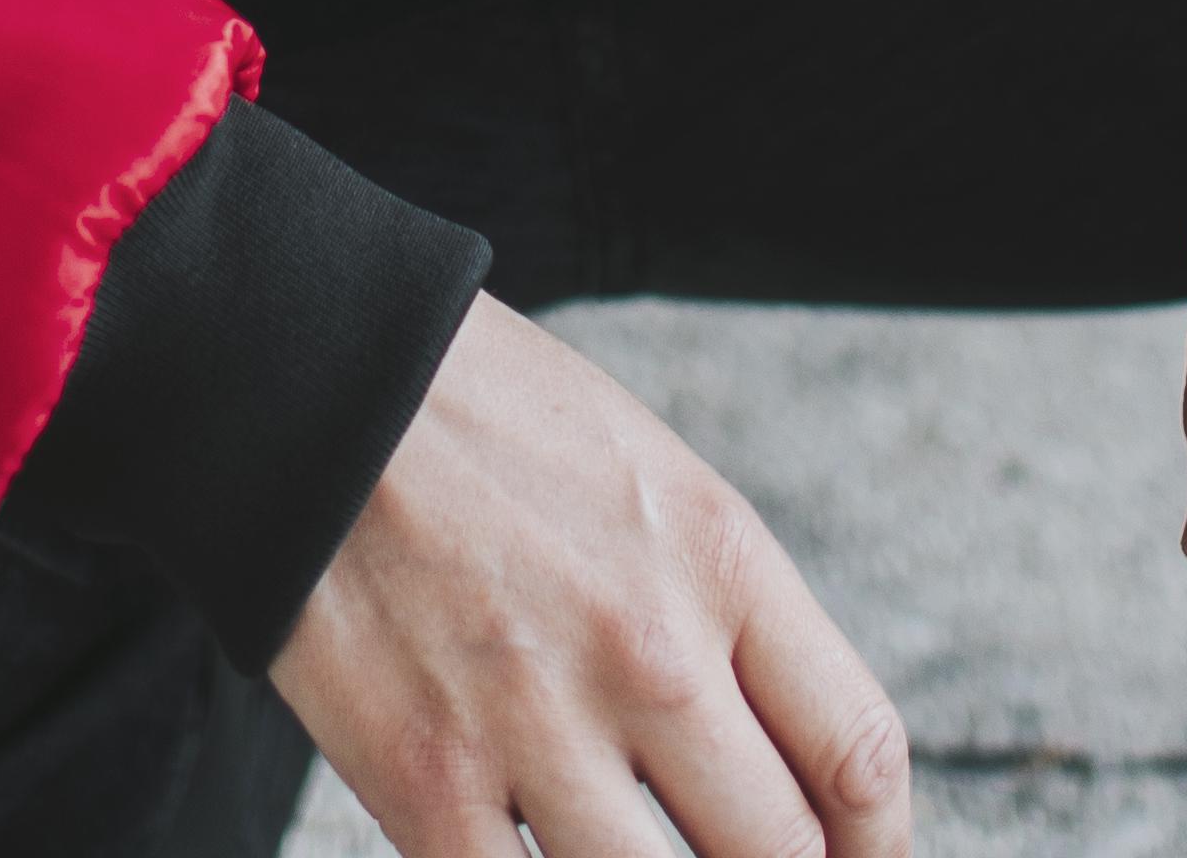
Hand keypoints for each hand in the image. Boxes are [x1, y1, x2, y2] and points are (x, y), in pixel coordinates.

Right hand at [273, 294, 914, 857]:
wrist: (307, 376)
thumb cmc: (483, 421)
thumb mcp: (652, 479)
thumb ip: (726, 615)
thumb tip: (778, 763)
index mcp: (720, 562)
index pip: (858, 759)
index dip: (879, 855)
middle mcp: (650, 654)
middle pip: (779, 856)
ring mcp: (537, 726)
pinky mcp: (426, 781)